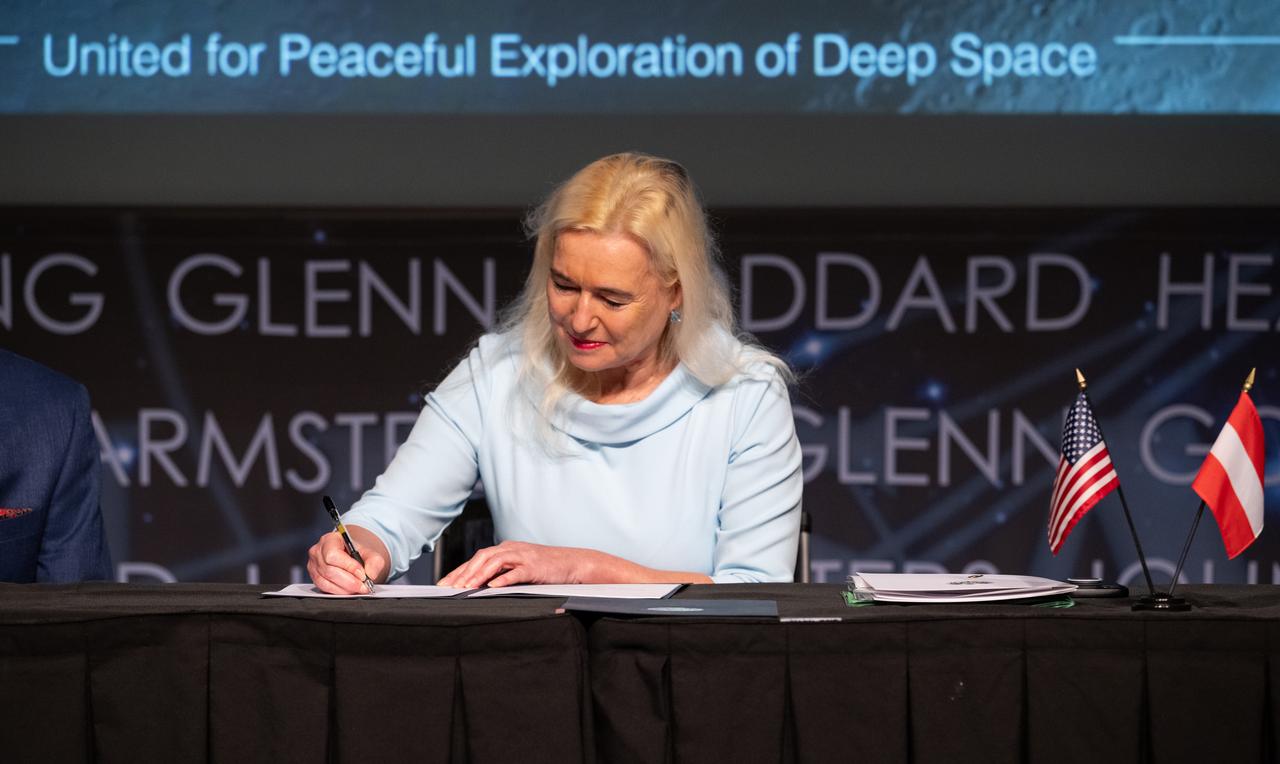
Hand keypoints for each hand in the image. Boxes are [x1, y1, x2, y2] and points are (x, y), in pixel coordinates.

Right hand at [306, 526, 388, 593]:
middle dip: (349, 581)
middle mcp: (318, 552)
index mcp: (329, 539)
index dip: (348, 566)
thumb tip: (370, 575)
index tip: (362, 574)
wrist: (352, 556)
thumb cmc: (357, 552)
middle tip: (363, 586)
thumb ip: (374, 561)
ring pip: (326, 582)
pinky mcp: (314, 578)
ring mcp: (313, 566)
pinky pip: (324, 589)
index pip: (333, 554)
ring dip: (345, 588)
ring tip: (358, 588)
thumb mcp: (370, 552)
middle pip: (329, 570)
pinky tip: (349, 590)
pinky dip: (339, 592)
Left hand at [437, 541, 598, 588]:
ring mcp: (523, 556)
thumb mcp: (520, 568)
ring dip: (478, 575)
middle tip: (450, 587)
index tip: (444, 584)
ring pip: (495, 562)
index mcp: (506, 549)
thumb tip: (480, 586)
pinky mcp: (535, 567)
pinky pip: (516, 572)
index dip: (459, 570)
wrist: (573, 563)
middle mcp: (512, 549)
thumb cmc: (546, 568)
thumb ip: (501, 573)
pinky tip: (492, 587)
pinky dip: (503, 579)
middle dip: (464, 572)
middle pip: (482, 557)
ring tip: (466, 587)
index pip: (477, 558)